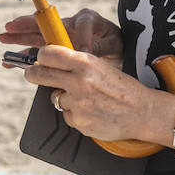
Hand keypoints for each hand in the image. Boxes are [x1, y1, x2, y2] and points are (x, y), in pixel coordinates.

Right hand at [0, 7, 121, 58]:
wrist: (114, 52)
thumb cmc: (113, 43)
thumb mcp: (113, 43)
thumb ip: (100, 47)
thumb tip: (84, 52)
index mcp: (86, 20)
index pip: (82, 23)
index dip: (82, 37)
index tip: (83, 51)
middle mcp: (69, 25)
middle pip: (45, 25)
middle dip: (27, 26)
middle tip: (10, 26)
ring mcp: (60, 37)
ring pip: (37, 37)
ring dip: (20, 39)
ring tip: (3, 39)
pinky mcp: (56, 50)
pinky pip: (38, 52)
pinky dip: (25, 58)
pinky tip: (10, 61)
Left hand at [24, 44, 174, 143]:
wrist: (143, 112)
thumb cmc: (122, 88)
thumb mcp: (101, 66)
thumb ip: (77, 63)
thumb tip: (52, 61)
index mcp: (85, 63)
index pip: (48, 54)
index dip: (41, 56)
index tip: (40, 58)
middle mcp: (78, 81)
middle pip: (40, 74)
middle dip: (33, 73)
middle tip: (31, 73)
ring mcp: (77, 103)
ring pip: (55, 97)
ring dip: (64, 98)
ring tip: (86, 99)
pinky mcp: (78, 121)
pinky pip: (67, 115)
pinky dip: (75, 114)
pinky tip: (91, 112)